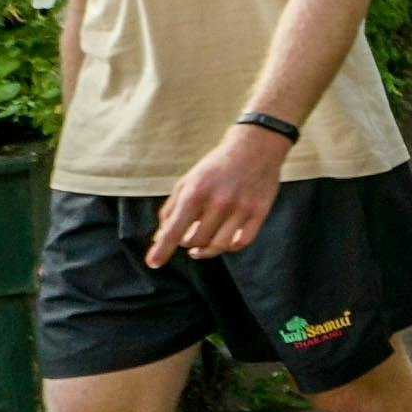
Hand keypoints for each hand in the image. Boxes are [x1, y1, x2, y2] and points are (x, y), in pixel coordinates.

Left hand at [147, 120, 290, 265]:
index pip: (174, 229)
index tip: (152, 263)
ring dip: (206, 250)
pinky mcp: (259, 212)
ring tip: (201, 248)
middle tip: (190, 235)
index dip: (162, 249)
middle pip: (196, 241)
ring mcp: (240, 208)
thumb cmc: (216, 167)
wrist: (255, 147)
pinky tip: (225, 241)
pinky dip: (230, 246)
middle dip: (188, 243)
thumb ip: (171, 209)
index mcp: (195, 193)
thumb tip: (159, 238)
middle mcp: (218, 202)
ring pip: (218, 246)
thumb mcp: (188, 181)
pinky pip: (242, 242)